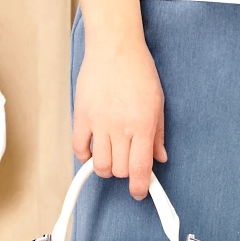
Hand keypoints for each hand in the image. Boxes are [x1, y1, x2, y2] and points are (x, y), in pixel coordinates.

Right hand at [72, 32, 166, 198]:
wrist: (115, 47)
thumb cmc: (139, 72)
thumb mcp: (158, 103)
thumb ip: (158, 134)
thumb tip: (160, 158)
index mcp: (142, 125)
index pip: (141, 168)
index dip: (141, 187)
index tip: (140, 192)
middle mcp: (120, 128)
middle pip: (120, 170)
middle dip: (125, 173)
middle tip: (129, 162)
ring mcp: (98, 123)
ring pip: (99, 164)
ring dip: (107, 167)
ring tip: (111, 156)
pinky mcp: (81, 116)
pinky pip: (79, 148)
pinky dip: (85, 155)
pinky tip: (93, 149)